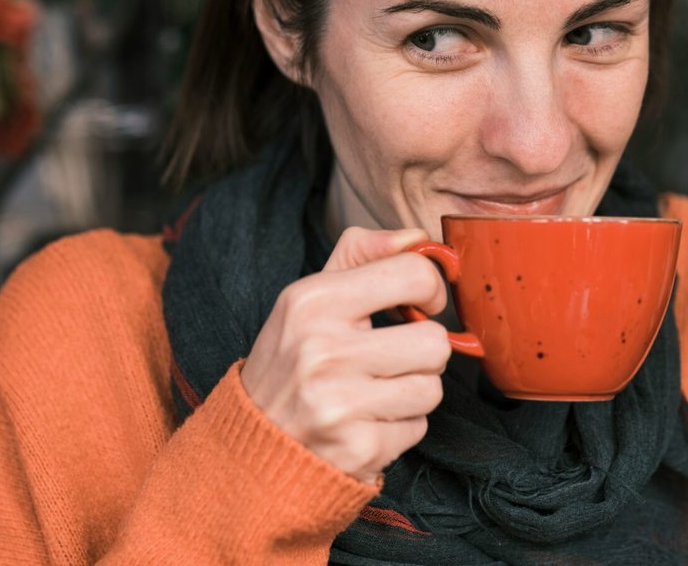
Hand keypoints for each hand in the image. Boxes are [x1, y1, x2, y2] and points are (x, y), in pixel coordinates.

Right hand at [241, 226, 451, 483]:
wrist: (253, 444)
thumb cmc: (292, 361)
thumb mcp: (310, 297)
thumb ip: (362, 254)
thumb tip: (418, 237)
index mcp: (313, 302)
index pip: (412, 275)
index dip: (431, 289)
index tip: (421, 304)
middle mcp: (323, 351)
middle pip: (434, 342)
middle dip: (423, 352)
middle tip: (392, 357)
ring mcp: (340, 404)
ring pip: (432, 388)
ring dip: (413, 392)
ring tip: (375, 391)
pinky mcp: (357, 449)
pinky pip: (418, 428)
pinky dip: (399, 428)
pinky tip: (365, 422)